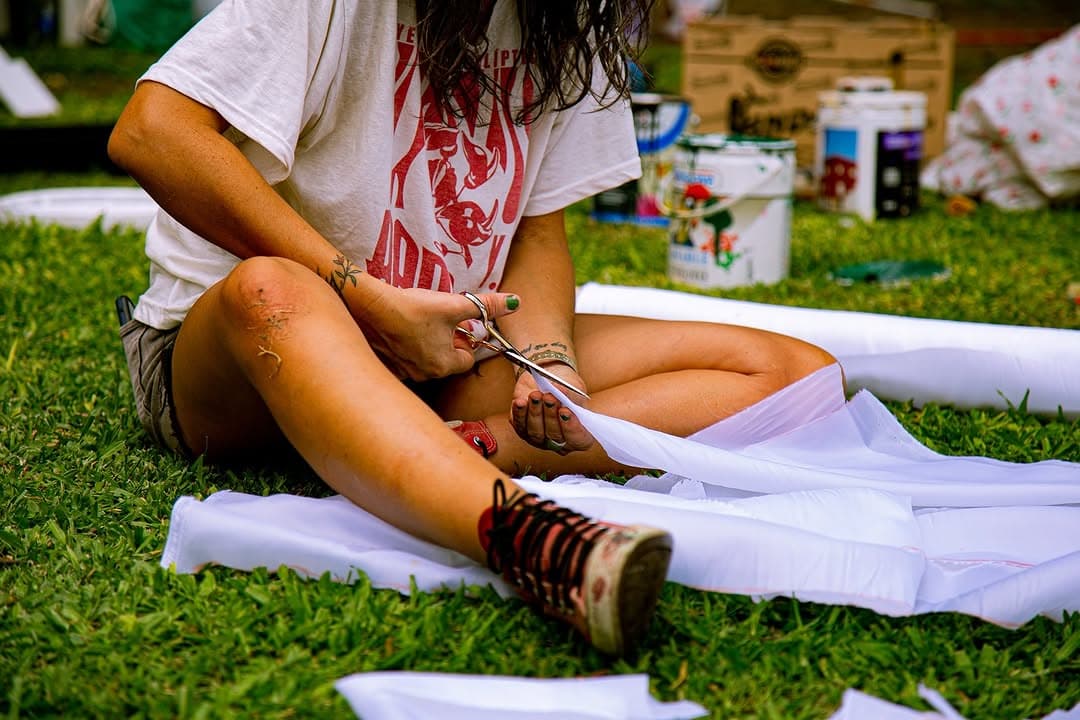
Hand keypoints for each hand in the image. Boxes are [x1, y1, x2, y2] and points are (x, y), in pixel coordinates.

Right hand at [351, 286, 518, 381]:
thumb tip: (514, 303)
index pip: (467, 358)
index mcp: (444, 365)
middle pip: (446, 360)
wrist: (369, 306)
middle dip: (445, 341)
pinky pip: (403, 360)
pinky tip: (398, 331)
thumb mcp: (454, 304)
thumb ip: (486, 306)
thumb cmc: (413, 308)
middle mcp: (424, 375)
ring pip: (424, 360)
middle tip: (435, 321)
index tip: (455, 324)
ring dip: (425, 344)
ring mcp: (403, 373)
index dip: (465, 339)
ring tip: (415, 323)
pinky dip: (404, 347)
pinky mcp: (385, 366)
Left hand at [510, 365, 594, 454]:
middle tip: (549, 397)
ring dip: (536, 412)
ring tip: (536, 395)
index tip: (565, 411)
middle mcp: (560, 443)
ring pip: (536, 432)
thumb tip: (561, 392)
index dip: (571, 427)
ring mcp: (540, 439)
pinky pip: (520, 425)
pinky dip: (520, 413)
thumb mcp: (574, 390)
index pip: (579, 440)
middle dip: (551, 415)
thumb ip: (570, 395)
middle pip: (555, 435)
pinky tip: (520, 402)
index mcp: (580, 436)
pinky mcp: (522, 431)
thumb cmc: (566, 391)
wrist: (548, 385)